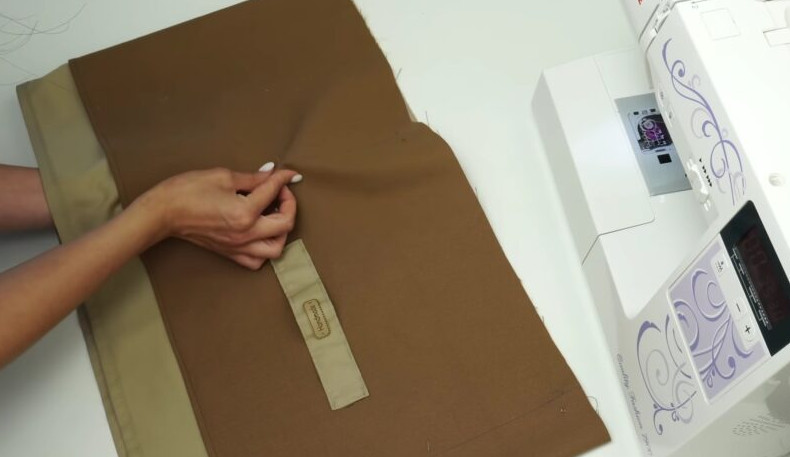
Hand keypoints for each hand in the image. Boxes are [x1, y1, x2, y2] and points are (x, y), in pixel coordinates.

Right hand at [132, 165, 300, 269]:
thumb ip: (252, 178)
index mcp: (245, 212)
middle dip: (290, 205)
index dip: (283, 178)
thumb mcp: (223, 176)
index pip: (273, 192)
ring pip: (275, 249)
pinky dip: (265, 249)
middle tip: (281, 192)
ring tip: (275, 215)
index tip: (287, 174)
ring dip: (282, 232)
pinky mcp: (229, 253)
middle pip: (285, 225)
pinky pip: (256, 260)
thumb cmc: (187, 191)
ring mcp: (238, 247)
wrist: (163, 212)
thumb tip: (271, 174)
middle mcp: (245, 234)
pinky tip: (261, 233)